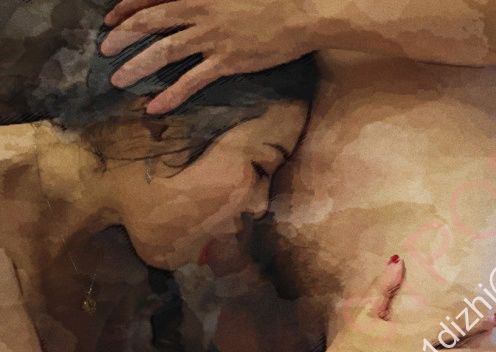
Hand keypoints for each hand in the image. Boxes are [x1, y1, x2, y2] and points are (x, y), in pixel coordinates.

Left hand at [101, 0, 314, 113]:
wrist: (301, 13)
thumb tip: (185, 6)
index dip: (126, 8)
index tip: (110, 19)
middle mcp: (199, 11)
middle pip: (150, 23)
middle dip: (122, 37)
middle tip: (104, 52)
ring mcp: (212, 38)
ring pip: (164, 52)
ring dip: (137, 66)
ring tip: (118, 80)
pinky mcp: (227, 61)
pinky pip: (192, 81)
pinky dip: (171, 95)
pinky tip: (154, 107)